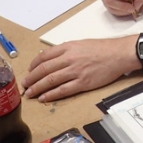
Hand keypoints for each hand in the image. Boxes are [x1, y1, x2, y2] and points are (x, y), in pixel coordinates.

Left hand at [22, 38, 137, 101]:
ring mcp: (75, 71)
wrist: (118, 54)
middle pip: (43, 70)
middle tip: (24, 85)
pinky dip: (51, 95)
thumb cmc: (102, 49)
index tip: (29, 71)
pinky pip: (62, 90)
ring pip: (50, 81)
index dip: (33, 65)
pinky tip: (44, 98)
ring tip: (30, 94)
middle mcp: (69, 59)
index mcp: (67, 48)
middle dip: (31, 79)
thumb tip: (52, 58)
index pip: (43, 56)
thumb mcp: (80, 44)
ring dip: (37, 88)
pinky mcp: (82, 83)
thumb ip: (66, 50)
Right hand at [100, 0, 142, 16]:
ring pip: (110, 7)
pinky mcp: (105, 2)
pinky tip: (127, 9)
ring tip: (131, 7)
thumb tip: (136, 6)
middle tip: (133, 7)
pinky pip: (111, 10)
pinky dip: (120, 12)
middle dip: (123, 6)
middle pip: (109, 0)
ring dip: (122, 10)